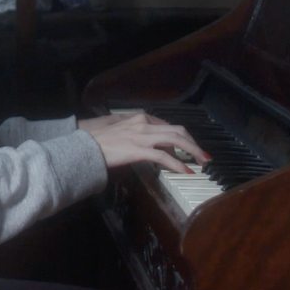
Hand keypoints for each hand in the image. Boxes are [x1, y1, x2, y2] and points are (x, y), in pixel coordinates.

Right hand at [77, 112, 210, 173]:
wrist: (84, 145)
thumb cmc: (99, 140)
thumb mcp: (121, 131)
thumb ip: (139, 135)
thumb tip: (154, 148)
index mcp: (140, 117)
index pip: (169, 126)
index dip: (183, 138)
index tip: (190, 149)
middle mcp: (143, 122)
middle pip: (178, 130)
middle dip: (194, 143)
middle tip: (204, 156)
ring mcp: (141, 135)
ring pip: (175, 140)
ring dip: (192, 151)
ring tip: (202, 162)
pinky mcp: (138, 149)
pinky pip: (163, 156)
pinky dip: (178, 164)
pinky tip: (186, 171)